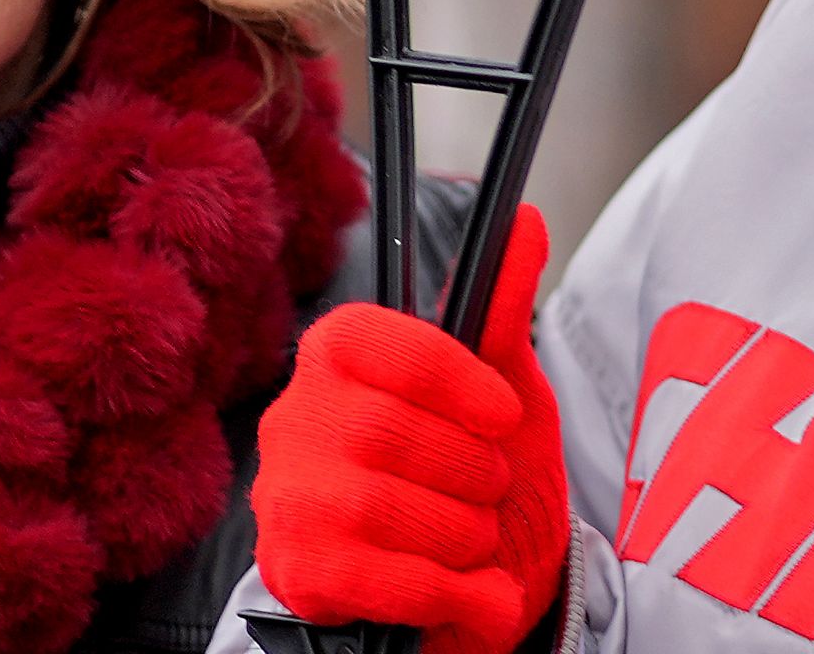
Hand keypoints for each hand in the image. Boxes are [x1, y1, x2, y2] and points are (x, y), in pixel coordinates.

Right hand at [256, 205, 569, 653]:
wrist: (463, 592)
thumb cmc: (471, 472)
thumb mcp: (502, 387)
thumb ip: (504, 307)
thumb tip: (526, 219)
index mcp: (335, 354)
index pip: (386, 345)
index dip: (458, 382)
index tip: (503, 416)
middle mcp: (293, 419)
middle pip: (388, 433)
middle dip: (469, 472)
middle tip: (490, 488)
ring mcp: (287, 499)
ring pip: (382, 508)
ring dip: (463, 534)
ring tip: (478, 539)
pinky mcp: (298, 574)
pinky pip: (383, 580)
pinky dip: (453, 592)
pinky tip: (478, 593)